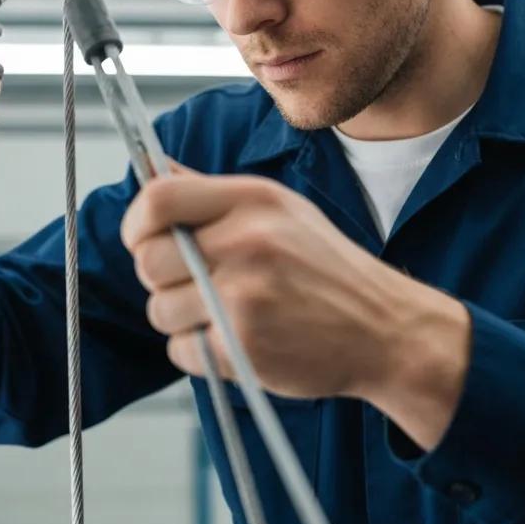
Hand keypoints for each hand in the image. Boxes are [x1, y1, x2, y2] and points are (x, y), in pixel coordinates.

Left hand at [121, 170, 469, 448]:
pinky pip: (181, 351)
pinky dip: (199, 352)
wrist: (386, 329)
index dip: (137, 223)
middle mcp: (247, 241)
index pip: (158, 198)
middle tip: (192, 284)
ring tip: (225, 314)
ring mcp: (245, 295)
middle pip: (148, 261)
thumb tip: (153, 170)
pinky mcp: (243, 345)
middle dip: (159, 279)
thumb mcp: (278, 209)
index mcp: (252, 199)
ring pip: (159, 311)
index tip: (144, 239)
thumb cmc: (326, 268)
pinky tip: (237, 341)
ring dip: (181, 320)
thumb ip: (211, 193)